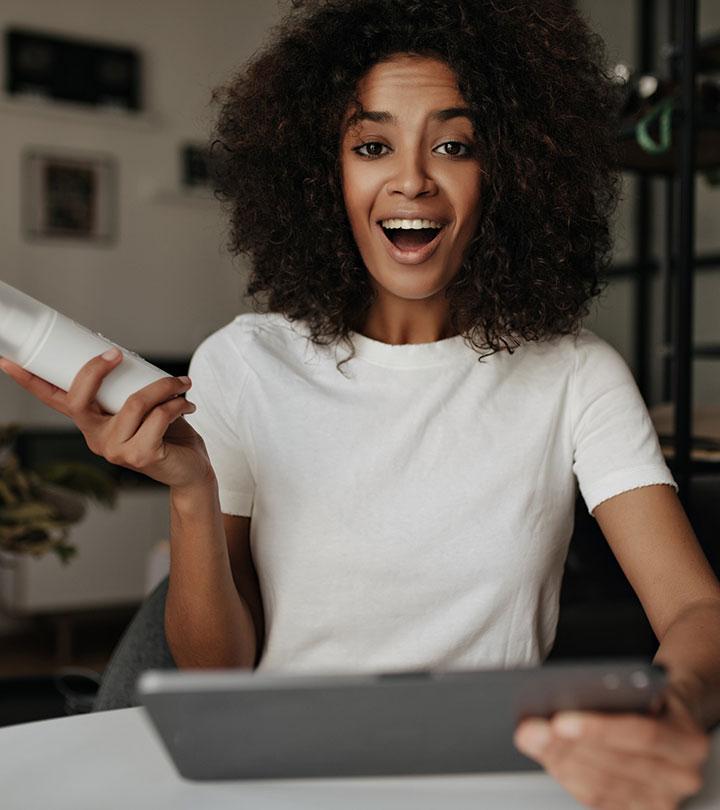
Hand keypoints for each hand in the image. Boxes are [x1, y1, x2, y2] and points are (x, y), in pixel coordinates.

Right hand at [0, 350, 214, 491]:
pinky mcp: (141, 456)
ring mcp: (115, 450)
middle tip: (116, 353)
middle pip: (78, 400)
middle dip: (94, 370)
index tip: (9, 359)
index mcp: (91, 423)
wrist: (191, 470)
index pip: (54, 400)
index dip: (31, 380)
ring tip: (181, 383)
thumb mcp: (141, 408)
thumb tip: (123, 355)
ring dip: (163, 387)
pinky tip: (186, 403)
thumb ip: (128, 390)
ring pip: (133, 403)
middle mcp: (96, 438)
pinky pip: (157, 417)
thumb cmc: (168, 435)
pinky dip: (176, 404)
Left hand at [513, 684, 710, 808]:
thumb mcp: (644, 685)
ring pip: (602, 787)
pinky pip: (598, 801)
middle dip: (566, 747)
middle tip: (530, 729)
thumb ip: (618, 691)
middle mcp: (681, 776)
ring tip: (531, 740)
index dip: (599, 730)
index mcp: (687, 740)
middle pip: (615, 765)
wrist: (672, 722)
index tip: (559, 720)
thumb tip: (569, 695)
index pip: (642, 735)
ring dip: (560, 762)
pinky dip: (568, 778)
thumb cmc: (650, 699)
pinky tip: (547, 758)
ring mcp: (662, 801)